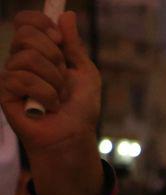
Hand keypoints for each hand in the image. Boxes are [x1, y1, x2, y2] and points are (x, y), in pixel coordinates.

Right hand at [0, 10, 102, 194]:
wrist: (74, 136)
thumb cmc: (80, 108)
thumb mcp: (85, 72)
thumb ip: (74, 45)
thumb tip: (66, 14)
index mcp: (40, 51)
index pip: (26, 21)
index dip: (41, 23)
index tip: (59, 39)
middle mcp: (21, 60)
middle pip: (25, 34)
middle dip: (53, 54)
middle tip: (63, 74)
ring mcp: (11, 76)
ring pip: (27, 57)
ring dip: (53, 79)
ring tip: (59, 96)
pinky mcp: (5, 93)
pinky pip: (21, 79)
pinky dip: (44, 93)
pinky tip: (49, 106)